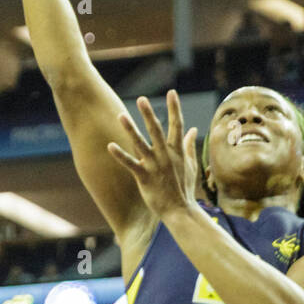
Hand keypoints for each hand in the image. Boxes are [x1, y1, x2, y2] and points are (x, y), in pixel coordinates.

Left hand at [107, 92, 199, 222]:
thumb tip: (193, 130)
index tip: (172, 93)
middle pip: (157, 130)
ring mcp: (155, 166)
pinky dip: (120, 155)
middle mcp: (166, 156)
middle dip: (149, 114)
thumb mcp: (191, 165)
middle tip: (141, 99)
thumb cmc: (185, 189)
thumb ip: (190, 146)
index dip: (175, 108)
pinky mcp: (144, 177)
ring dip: (130, 129)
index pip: (177, 125)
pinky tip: (110, 145)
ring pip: (140, 144)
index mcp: (177, 152)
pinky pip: (130, 164)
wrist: (180, 211)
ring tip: (120, 115)